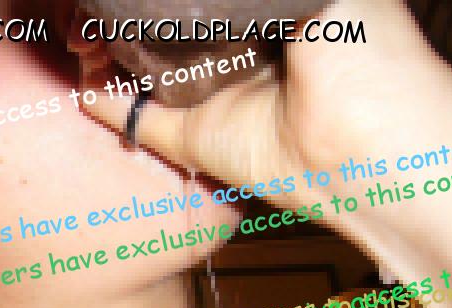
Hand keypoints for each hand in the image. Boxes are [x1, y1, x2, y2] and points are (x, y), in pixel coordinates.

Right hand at [87, 0, 451, 307]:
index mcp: (277, 14)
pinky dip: (106, 101)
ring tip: (83, 29)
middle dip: (135, 16)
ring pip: (147, 68)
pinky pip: (139, 117)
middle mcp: (243, 52)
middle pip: (173, 29)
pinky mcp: (193, 140)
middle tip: (102, 3)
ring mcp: (214, 97)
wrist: (367, 149)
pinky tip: (83, 79)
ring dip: (111, 49)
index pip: (212, 2)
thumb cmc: (369, 61)